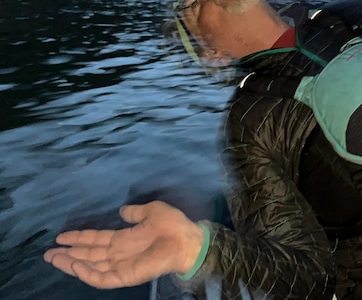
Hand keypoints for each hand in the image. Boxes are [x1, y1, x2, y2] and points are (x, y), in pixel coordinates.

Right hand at [43, 201, 204, 288]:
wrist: (187, 240)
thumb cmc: (172, 225)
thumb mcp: (151, 211)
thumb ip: (135, 212)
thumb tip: (123, 210)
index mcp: (125, 239)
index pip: (96, 240)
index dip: (79, 238)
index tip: (61, 236)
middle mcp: (119, 253)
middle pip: (88, 255)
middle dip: (68, 253)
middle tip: (48, 252)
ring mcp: (121, 266)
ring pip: (90, 267)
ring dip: (71, 263)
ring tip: (54, 258)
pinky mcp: (124, 276)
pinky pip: (101, 278)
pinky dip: (86, 273)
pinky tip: (74, 265)